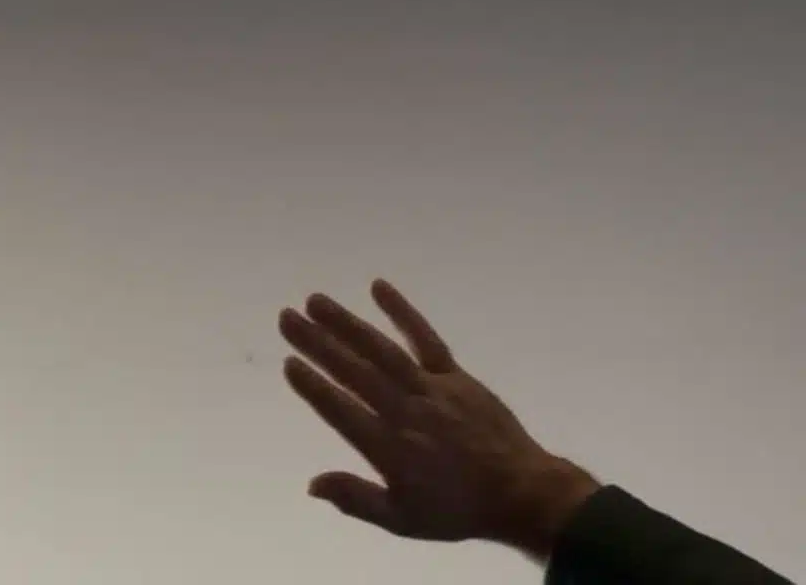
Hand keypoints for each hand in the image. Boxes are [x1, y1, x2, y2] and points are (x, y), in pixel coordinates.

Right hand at [279, 279, 598, 560]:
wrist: (520, 491)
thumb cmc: (455, 508)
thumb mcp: (402, 520)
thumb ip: (356, 499)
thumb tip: (311, 484)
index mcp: (389, 448)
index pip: (341, 410)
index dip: (313, 386)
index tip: (289, 362)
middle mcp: (405, 411)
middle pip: (354, 371)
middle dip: (318, 343)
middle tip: (286, 317)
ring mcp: (430, 388)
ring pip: (382, 350)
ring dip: (347, 323)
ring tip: (315, 300)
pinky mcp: (453, 374)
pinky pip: (425, 337)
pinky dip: (402, 311)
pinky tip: (378, 287)